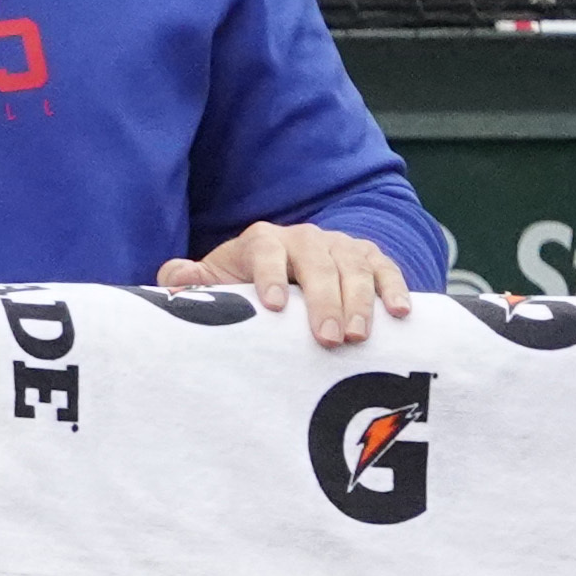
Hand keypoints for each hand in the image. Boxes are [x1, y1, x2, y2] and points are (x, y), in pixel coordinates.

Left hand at [159, 220, 413, 344]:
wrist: (289, 268)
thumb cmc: (248, 283)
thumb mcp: (218, 280)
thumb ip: (191, 281)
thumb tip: (175, 277)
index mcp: (262, 241)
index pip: (265, 252)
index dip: (269, 276)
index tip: (273, 308)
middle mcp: (304, 237)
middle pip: (316, 263)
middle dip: (323, 301)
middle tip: (328, 339)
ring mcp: (340, 246)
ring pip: (354, 267)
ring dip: (359, 301)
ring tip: (358, 336)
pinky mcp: (370, 258)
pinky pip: (387, 269)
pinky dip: (395, 289)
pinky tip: (401, 313)